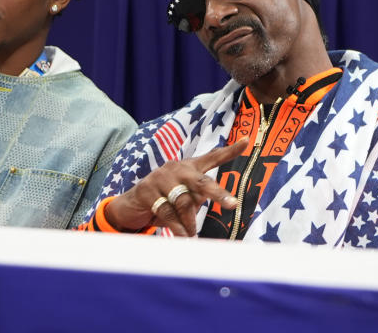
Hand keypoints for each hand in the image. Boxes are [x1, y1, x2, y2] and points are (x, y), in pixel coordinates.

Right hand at [105, 138, 248, 236]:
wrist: (131, 206)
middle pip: (201, 181)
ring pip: (183, 201)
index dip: (230, 151)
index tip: (246, 142)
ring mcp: (161, 177)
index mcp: (189, 167)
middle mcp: (177, 168)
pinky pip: (167, 211)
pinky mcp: (147, 190)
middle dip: (218, 193)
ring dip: (189, 222)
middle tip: (232, 204)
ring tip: (191, 235)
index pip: (212, 157)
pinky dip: (177, 227)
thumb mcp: (184, 198)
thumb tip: (213, 208)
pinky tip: (182, 235)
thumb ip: (198, 198)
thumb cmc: (165, 201)